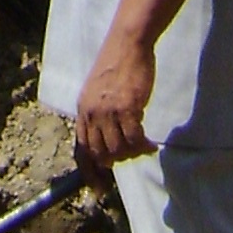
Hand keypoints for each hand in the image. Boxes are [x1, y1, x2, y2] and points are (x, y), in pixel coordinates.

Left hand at [74, 27, 156, 177]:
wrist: (127, 43)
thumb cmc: (116, 64)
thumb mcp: (97, 90)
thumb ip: (97, 113)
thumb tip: (105, 139)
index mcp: (82, 110)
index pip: (81, 150)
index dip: (89, 172)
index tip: (98, 188)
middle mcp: (92, 113)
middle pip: (100, 154)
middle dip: (115, 162)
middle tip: (131, 156)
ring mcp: (109, 112)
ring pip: (118, 150)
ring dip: (132, 154)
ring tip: (143, 147)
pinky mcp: (128, 108)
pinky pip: (135, 140)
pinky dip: (144, 147)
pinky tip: (151, 144)